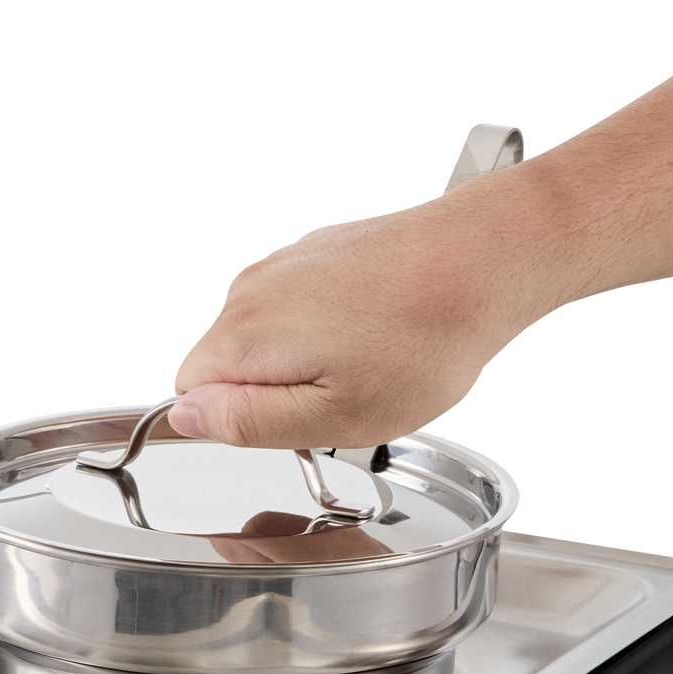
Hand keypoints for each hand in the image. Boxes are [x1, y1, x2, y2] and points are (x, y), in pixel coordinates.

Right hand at [171, 171, 567, 449]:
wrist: (486, 256)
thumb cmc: (424, 339)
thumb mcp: (332, 417)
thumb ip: (246, 423)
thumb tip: (186, 419)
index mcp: (242, 335)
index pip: (190, 397)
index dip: (240, 423)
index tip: (295, 421)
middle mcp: (250, 290)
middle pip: (226, 366)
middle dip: (274, 392)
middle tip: (343, 397)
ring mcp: (284, 264)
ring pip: (264, 338)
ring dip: (306, 359)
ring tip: (369, 361)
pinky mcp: (319, 251)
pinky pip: (299, 307)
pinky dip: (331, 326)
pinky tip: (380, 330)